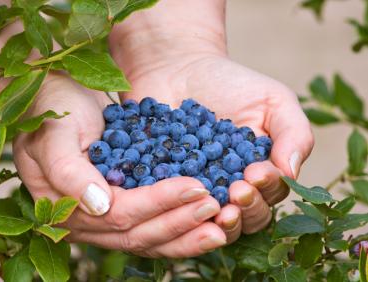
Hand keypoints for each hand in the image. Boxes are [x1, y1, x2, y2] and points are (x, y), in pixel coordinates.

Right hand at [13, 73, 226, 257]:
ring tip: (222, 224)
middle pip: (138, 234)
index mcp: (64, 207)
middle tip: (216, 208)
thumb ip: (68, 172)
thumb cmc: (52, 109)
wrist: (59, 95)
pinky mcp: (123, 206)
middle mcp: (85, 221)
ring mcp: (104, 218)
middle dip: (179, 222)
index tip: (195, 186)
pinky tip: (208, 219)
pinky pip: (153, 222)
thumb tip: (99, 206)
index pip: (118, 215)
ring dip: (186, 232)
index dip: (157, 204)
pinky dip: (181, 223)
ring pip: (149, 237)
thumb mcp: (55, 134)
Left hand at [118, 55, 313, 242]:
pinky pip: (174, 206)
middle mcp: (231, 187)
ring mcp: (198, 190)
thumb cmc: (231, 83)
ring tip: (216, 209)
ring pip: (213, 220)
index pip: (272, 192)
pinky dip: (178, 209)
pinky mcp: (167, 187)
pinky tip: (178, 202)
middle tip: (237, 192)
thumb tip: (291, 171)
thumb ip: (294, 133)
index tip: (255, 174)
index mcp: (261, 172)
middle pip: (246, 215)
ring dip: (217, 220)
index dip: (267, 188)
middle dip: (246, 208)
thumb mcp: (273, 100)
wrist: (179, 69)